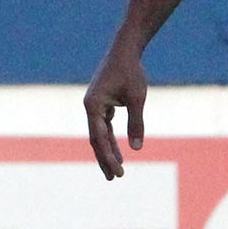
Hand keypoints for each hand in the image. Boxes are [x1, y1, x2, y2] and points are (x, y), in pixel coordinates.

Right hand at [83, 47, 149, 180]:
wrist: (125, 50)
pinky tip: (119, 152)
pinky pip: (104, 127)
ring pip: (99, 135)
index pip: (99, 137)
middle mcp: (90, 107)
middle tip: (113, 178)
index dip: (108, 156)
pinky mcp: (101, 104)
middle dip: (105, 159)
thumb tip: (137, 148)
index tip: (118, 171)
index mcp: (93, 105)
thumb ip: (136, 123)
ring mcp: (94, 106)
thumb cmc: (130, 71)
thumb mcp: (136, 98)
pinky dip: (111, 140)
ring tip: (116, 170)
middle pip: (96, 139)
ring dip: (108, 152)